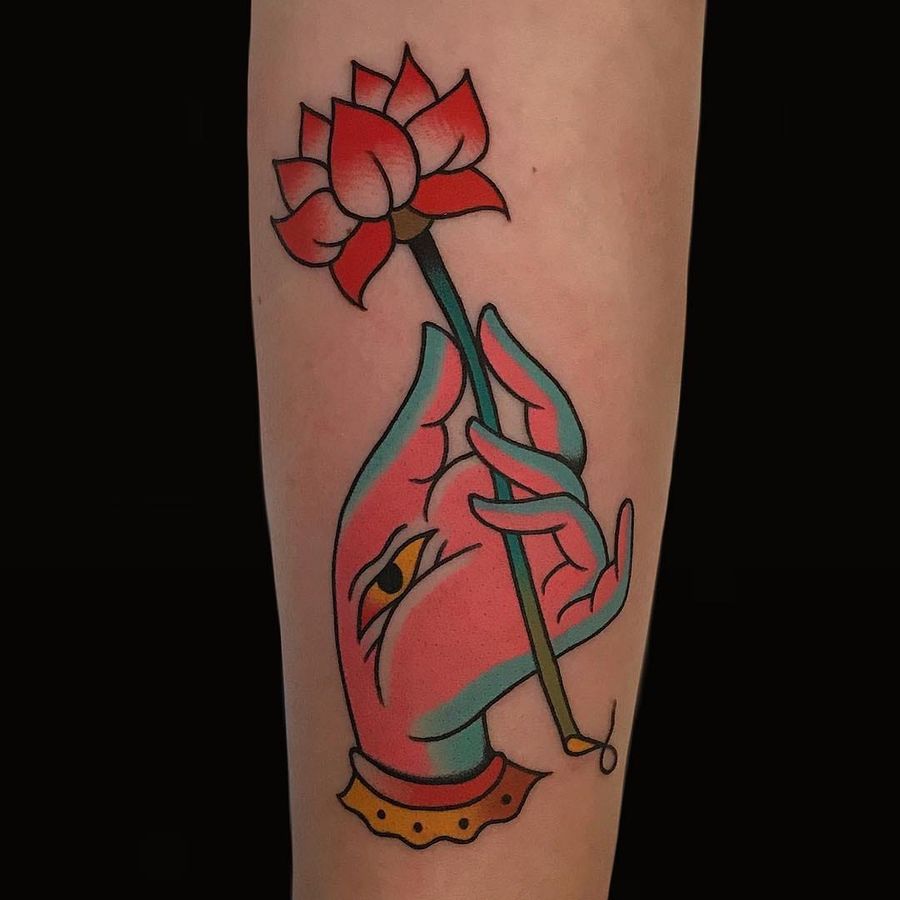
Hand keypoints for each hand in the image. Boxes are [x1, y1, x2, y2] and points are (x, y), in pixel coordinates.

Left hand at [333, 306, 632, 780]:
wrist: (379, 678)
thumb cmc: (374, 580)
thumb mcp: (392, 483)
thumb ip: (425, 416)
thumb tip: (442, 338)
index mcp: (489, 484)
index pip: (526, 413)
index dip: (514, 366)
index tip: (485, 320)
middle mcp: (525, 516)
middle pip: (561, 440)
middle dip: (533, 392)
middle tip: (492, 350)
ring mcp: (549, 562)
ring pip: (575, 495)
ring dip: (531, 470)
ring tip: (472, 463)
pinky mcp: (566, 610)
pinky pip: (596, 562)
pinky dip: (562, 531)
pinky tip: (524, 507)